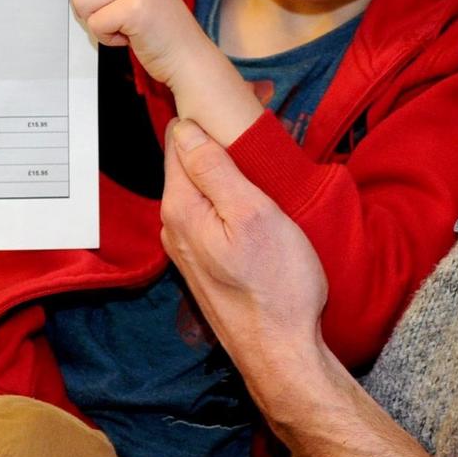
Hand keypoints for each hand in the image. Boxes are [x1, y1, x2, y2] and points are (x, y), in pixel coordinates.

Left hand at [65, 0, 262, 143]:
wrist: (187, 56)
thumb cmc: (156, 28)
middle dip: (85, 6)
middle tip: (112, 16)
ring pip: (80, 0)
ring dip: (95, 22)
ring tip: (122, 25)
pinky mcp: (135, 8)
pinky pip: (95, 23)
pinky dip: (106, 38)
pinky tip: (129, 37)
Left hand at [162, 120, 451, 456]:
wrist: (283, 352)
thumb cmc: (276, 284)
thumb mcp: (254, 213)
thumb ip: (215, 169)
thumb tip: (186, 128)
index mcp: (181, 207)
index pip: (178, 139)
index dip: (208, 115)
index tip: (240, 104)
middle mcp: (175, 226)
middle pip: (188, 163)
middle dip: (217, 137)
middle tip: (259, 116)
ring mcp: (188, 247)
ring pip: (201, 188)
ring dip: (225, 166)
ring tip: (261, 148)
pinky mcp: (206, 261)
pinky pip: (211, 212)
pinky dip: (229, 194)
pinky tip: (256, 192)